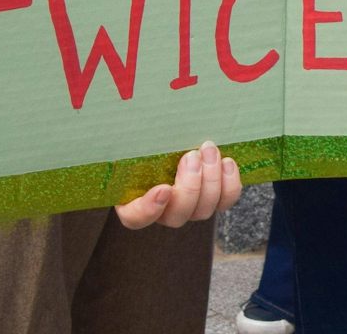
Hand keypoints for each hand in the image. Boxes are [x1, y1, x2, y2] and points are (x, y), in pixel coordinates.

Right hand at [115, 141, 240, 228]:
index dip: (150, 209)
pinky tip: (227, 162)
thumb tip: (118, 128)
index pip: (136, 217)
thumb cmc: (147, 143)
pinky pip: (224, 202)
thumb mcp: (133, 144)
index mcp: (134, 202)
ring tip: (209, 151)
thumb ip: (130, 144)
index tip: (163, 189)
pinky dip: (229, 184)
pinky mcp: (213, 200)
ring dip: (210, 180)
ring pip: (202, 211)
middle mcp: (162, 212)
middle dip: (190, 186)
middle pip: (176, 216)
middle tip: (192, 156)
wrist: (174, 142)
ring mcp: (190, 208)